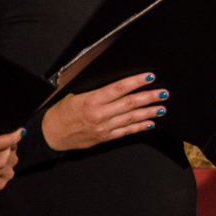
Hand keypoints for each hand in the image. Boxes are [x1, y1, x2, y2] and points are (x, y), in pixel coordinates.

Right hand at [42, 73, 166, 151]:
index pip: (118, 89)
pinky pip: (125, 132)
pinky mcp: (104, 138)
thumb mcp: (76, 94)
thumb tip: (117, 81)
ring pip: (130, 119)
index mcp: (91, 100)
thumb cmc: (63, 111)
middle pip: (129, 104)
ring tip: (162, 108)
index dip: (136, 82)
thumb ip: (96, 89)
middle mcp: (99, 114)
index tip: (150, 77)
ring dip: (148, 113)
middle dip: (149, 98)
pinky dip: (139, 127)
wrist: (51, 134)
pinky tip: (150, 123)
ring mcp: (103, 128)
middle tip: (163, 94)